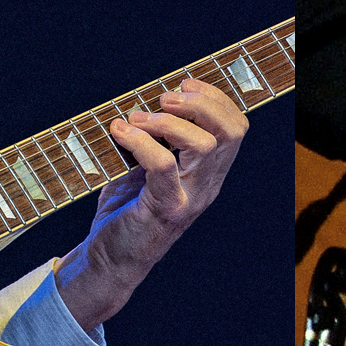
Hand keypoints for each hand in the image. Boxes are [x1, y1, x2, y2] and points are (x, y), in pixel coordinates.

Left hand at [55, 78, 246, 330]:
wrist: (109, 262)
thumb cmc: (125, 211)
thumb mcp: (145, 168)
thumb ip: (155, 138)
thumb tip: (142, 98)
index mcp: (209, 173)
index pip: (236, 128)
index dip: (216, 98)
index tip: (185, 83)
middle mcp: (207, 185)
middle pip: (230, 132)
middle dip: (200, 103)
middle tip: (165, 97)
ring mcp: (189, 199)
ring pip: (203, 146)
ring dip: (167, 121)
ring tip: (136, 118)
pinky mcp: (165, 210)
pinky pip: (163, 166)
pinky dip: (140, 141)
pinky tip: (119, 132)